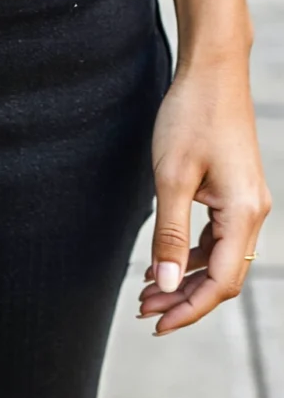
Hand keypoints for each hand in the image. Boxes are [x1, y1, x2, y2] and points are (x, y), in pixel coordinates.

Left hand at [139, 62, 270, 334]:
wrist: (212, 71)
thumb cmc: (190, 117)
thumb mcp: (171, 179)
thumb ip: (169, 235)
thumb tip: (163, 284)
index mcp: (244, 213)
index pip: (221, 281)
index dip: (189, 309)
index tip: (158, 325)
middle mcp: (253, 212)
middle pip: (222, 276)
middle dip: (184, 299)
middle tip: (143, 313)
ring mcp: (247, 203)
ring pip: (218, 259)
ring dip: (183, 280)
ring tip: (145, 295)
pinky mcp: (235, 193)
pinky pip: (216, 239)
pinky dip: (189, 256)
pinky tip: (161, 265)